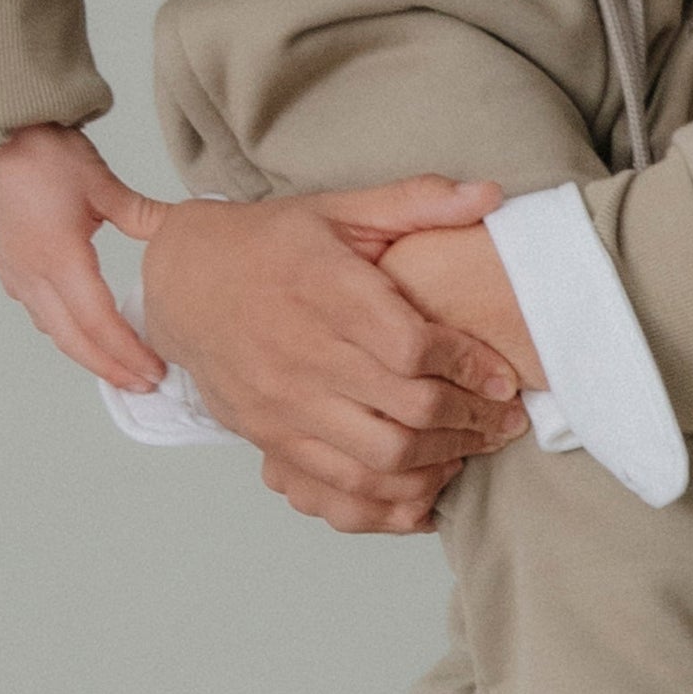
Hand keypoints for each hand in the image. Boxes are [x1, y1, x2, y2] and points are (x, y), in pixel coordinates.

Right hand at [0, 121, 170, 390]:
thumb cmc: (42, 151)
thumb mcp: (99, 182)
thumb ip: (139, 215)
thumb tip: (176, 230)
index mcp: (59, 259)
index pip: (99, 324)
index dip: (128, 353)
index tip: (155, 371)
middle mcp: (32, 276)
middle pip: (74, 340)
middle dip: (110, 367)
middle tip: (143, 383)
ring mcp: (15, 272)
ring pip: (53, 330)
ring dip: (86, 352)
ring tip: (118, 364)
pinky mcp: (6, 263)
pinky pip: (37, 311)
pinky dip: (64, 329)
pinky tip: (81, 327)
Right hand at [139, 179, 529, 533]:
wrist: (185, 281)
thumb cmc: (270, 243)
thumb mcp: (339, 209)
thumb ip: (416, 202)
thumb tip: (490, 194)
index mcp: (325, 289)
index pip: (413, 346)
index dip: (470, 366)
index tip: (504, 376)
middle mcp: (303, 352)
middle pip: (407, 409)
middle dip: (472, 420)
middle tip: (507, 418)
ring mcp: (284, 403)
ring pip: (380, 460)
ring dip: (441, 462)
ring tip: (475, 447)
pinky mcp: (270, 438)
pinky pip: (340, 490)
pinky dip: (392, 499)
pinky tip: (426, 482)